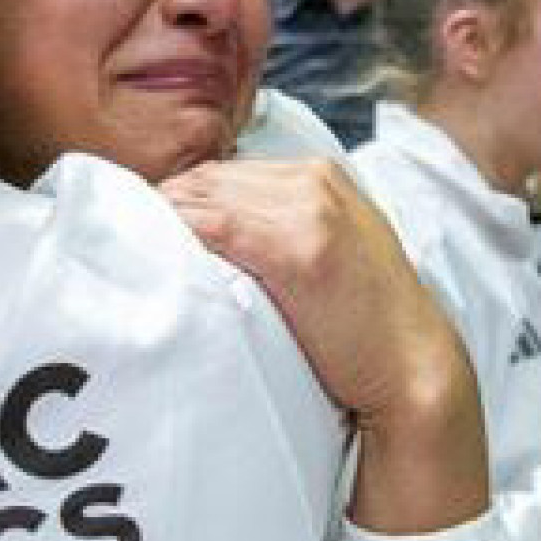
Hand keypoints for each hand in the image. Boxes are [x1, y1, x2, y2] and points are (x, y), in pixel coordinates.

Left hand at [160, 157, 470, 429]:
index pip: (227, 172)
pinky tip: (159, 256)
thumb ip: (281, 227)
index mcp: (322, 176)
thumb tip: (209, 233)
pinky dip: (180, 236)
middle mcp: (315, 182)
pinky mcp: (300, 249)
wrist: (412, 369)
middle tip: (128, 240)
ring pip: (207, 197)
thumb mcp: (331, 251)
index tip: (150, 228)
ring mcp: (310, 211)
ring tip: (132, 252)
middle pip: (211, 179)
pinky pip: (216, 227)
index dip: (183, 198)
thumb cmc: (363, 325)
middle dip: (168, 206)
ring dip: (165, 221)